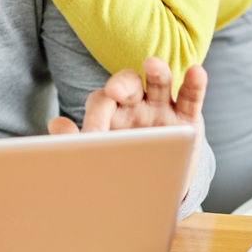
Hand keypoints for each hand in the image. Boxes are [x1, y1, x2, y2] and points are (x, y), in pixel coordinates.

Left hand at [47, 58, 207, 197]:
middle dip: (119, 85)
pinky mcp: (188, 118)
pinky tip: (197, 72)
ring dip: (156, 72)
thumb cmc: (121, 161)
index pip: (100, 103)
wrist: (153, 186)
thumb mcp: (101, 153)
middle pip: (126, 83)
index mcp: (109, 110)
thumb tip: (55, 124)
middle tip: (114, 93)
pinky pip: (191, 97)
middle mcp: (134, 102)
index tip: (91, 138)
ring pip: (159, 83)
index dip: (95, 118)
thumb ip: (77, 139)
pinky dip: (195, 84)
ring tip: (152, 65)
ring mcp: (161, 107)